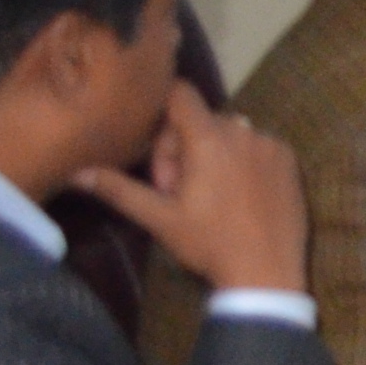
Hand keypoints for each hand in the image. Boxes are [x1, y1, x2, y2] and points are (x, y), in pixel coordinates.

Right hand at [67, 82, 307, 297]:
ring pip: (229, 132)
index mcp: (209, 139)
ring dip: (211, 154)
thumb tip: (76, 173)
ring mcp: (270, 143)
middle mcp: (244, 131)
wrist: (266, 270)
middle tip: (178, 191)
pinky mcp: (289, 158)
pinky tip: (237, 195)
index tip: (159, 153)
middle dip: (182, 148)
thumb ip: (119, 189)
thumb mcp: (159, 217)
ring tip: (207, 197)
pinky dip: (241, 160)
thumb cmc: (208, 242)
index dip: (162, 119)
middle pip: (201, 120)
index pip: (180, 94)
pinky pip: (255, 145)